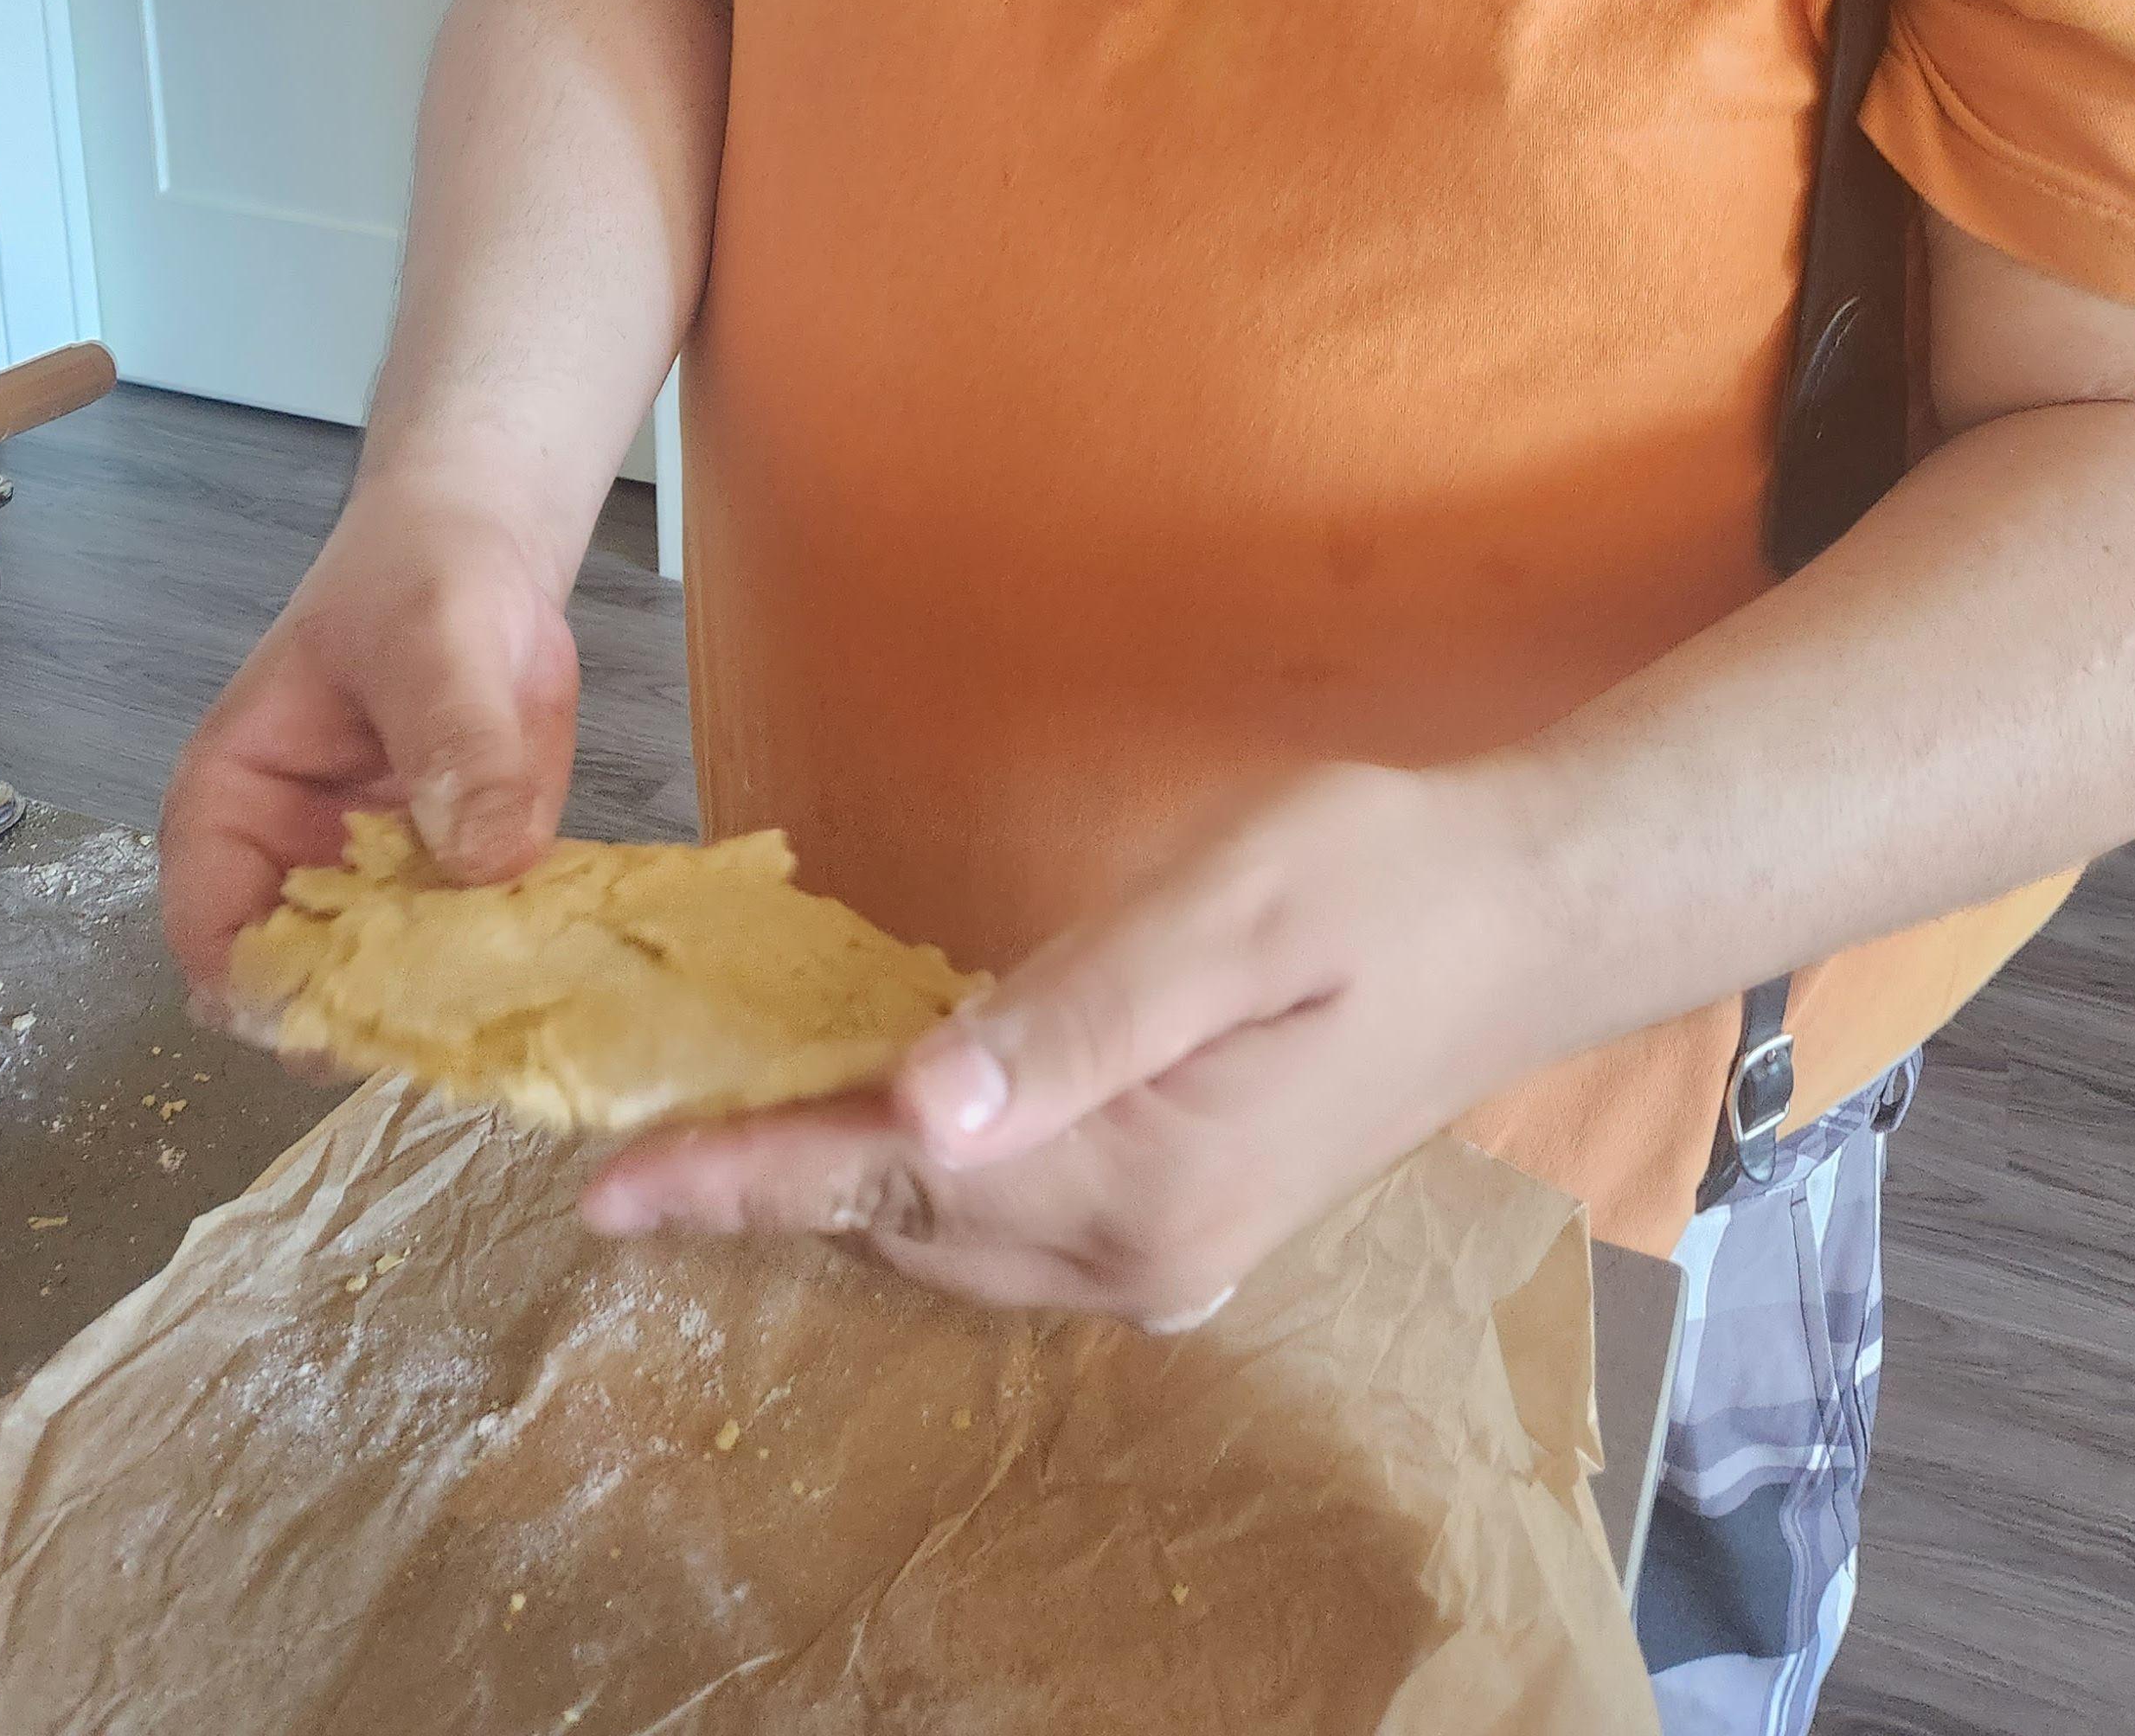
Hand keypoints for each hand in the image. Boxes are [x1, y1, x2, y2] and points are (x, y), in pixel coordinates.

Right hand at [158, 477, 584, 1001]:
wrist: (483, 548)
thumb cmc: (418, 579)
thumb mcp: (433, 639)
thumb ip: (455, 739)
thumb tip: (486, 860)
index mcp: (232, 808)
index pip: (213, 938)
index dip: (271, 995)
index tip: (358, 1021)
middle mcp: (291, 866)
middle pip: (307, 985)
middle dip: (380, 1015)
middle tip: (466, 1019)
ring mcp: (377, 884)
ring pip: (397, 985)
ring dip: (457, 1002)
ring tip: (528, 1002)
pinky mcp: (457, 880)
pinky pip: (476, 948)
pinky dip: (516, 962)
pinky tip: (568, 961)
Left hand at [574, 759, 1571, 1326]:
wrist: (1525, 919)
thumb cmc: (1382, 880)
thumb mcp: (1229, 912)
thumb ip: (1076, 1011)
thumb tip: (922, 1102)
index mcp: (1139, 1179)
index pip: (890, 1181)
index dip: (742, 1176)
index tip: (609, 1186)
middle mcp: (1142, 1253)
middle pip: (902, 1226)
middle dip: (768, 1185)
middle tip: (636, 1133)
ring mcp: (1170, 1253)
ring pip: (947, 1235)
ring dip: (838, 1186)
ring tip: (717, 1132)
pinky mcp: (1186, 1219)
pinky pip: (1006, 1221)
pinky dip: (922, 1181)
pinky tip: (880, 1120)